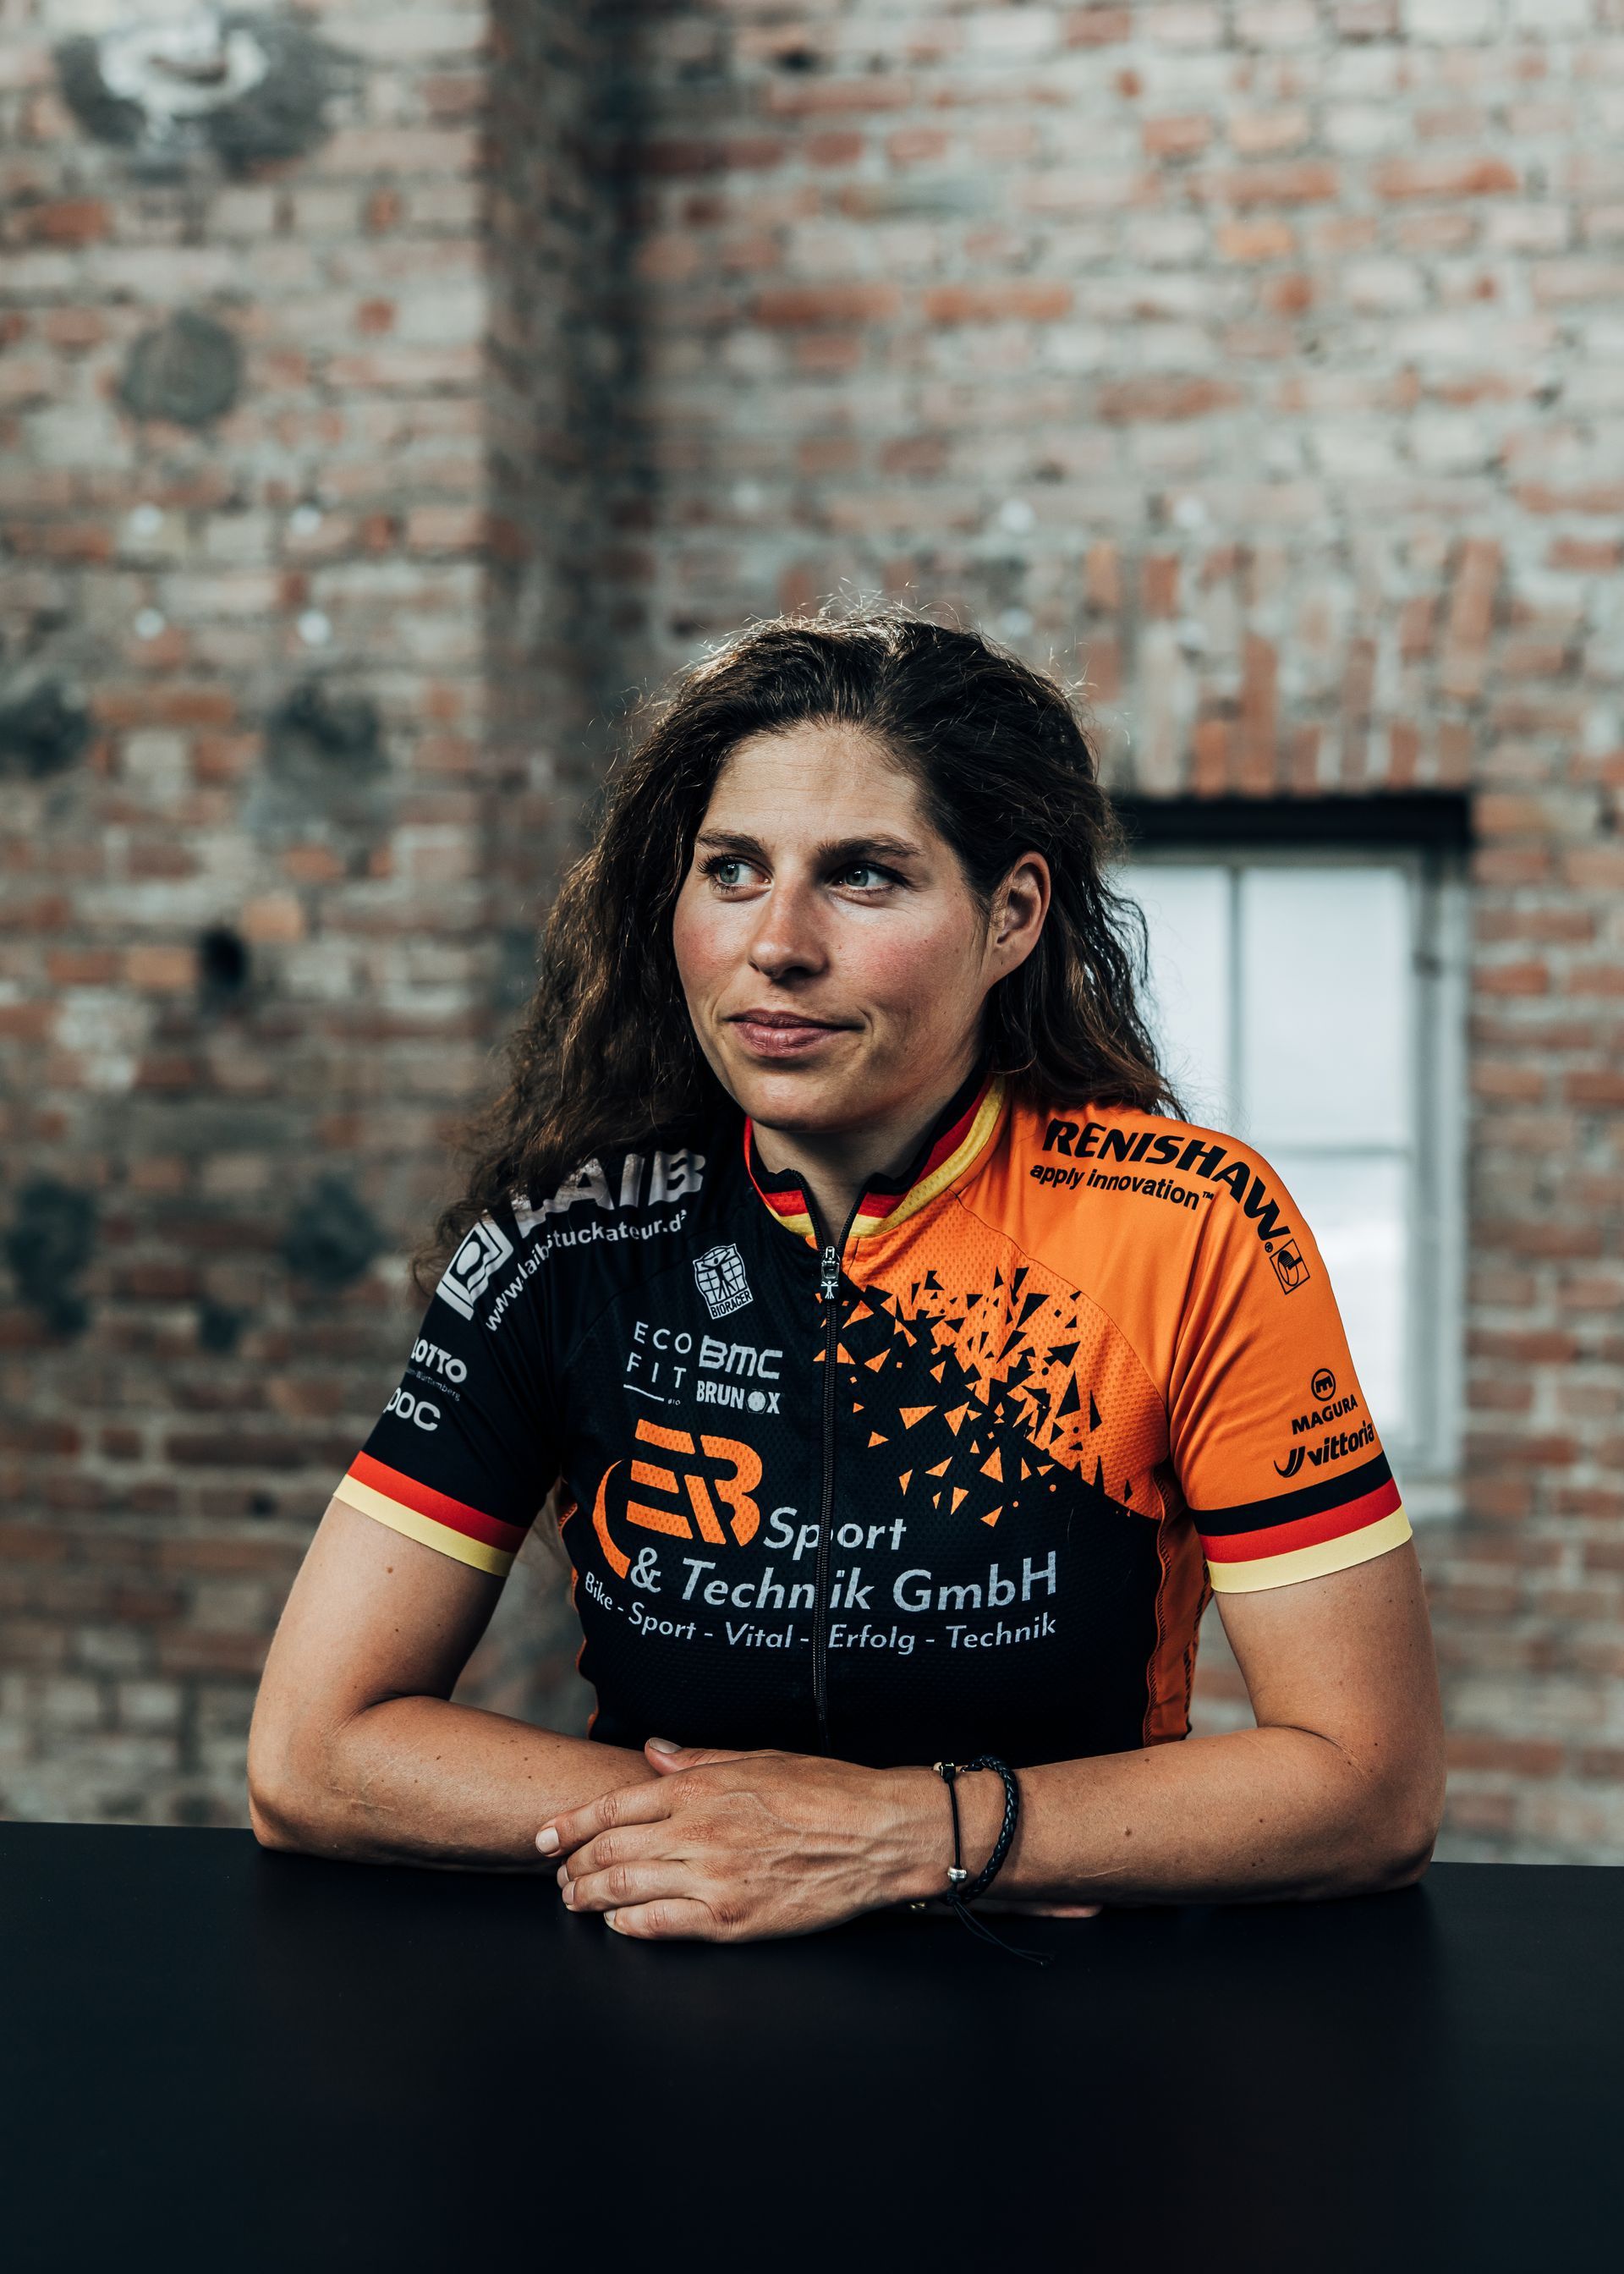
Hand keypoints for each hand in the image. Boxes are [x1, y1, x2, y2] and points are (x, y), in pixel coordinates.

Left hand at [538, 1736, 955, 1942]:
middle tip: (558, 1876)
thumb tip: (654, 1751)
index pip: (613, 1807)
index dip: (569, 1825)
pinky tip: (618, 1924)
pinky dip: (629, 1925)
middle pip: (608, 1851)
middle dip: (572, 1866)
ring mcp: (712, 1878)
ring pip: (625, 1890)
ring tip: (575, 1901)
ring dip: (589, 1898)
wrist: (877, 1834)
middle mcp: (698, 1831)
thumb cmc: (826, 1790)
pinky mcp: (732, 1919)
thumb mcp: (758, 1758)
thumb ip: (698, 1759)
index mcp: (701, 1788)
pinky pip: (662, 1926)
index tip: (544, 1837)